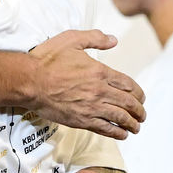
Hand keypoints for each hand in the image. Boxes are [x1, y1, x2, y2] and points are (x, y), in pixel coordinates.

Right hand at [29, 30, 145, 138]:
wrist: (29, 82)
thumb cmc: (48, 59)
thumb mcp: (72, 39)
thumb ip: (95, 38)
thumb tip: (114, 40)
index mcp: (100, 72)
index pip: (128, 85)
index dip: (138, 93)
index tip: (141, 98)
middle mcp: (99, 91)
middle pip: (128, 104)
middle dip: (139, 111)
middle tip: (142, 115)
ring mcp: (91, 107)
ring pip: (119, 118)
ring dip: (132, 124)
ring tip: (137, 127)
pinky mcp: (81, 120)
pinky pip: (105, 129)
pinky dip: (117, 133)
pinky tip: (123, 135)